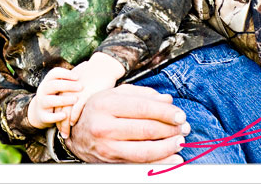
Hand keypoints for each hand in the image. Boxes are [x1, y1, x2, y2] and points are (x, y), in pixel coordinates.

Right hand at [27, 67, 81, 129]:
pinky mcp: (42, 116)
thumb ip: (70, 77)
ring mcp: (41, 104)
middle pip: (52, 85)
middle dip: (67, 85)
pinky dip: (56, 116)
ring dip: (63, 100)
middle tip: (80, 87)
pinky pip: (48, 116)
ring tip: (75, 100)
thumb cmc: (56, 95)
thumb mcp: (59, 85)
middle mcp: (43, 91)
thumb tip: (87, 63)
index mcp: (47, 81)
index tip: (78, 77)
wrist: (40, 112)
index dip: (65, 74)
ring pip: (49, 100)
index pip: (54, 73)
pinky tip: (65, 115)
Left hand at [55, 52, 124, 136]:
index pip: (57, 106)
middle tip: (62, 136)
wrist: (103, 66)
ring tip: (66, 135)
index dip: (57, 118)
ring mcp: (75, 92)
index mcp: (65, 87)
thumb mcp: (80, 83)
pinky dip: (74, 118)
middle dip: (59, 124)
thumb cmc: (93, 75)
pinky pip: (76, 109)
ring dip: (65, 125)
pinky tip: (74, 125)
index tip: (59, 127)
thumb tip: (74, 106)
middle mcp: (67, 90)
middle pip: (59, 111)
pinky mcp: (84, 94)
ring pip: (66, 112)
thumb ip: (74, 93)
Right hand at [64, 84, 190, 162]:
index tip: (180, 115)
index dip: (165, 112)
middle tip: (184, 128)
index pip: (142, 108)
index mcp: (105, 104)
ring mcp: (107, 147)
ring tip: (180, 141)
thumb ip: (141, 94)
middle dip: (170, 129)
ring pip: (145, 151)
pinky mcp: (111, 163)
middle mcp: (104, 126)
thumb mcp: (114, 94)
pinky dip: (160, 164)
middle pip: (146, 129)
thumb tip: (167, 100)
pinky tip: (174, 159)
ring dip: (168, 147)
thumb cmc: (98, 110)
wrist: (77, 135)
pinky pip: (140, 165)